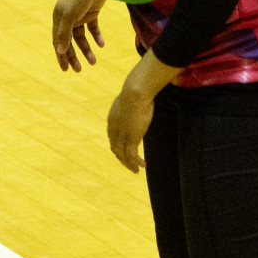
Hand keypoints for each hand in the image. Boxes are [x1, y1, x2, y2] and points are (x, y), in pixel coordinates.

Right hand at [52, 0, 105, 71]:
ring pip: (81, 38)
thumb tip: (60, 51)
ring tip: (94, 62)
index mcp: (58, 19)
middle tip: (79, 70)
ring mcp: (79, 16)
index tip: (65, 70)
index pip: (58, 41)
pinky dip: (97, 37)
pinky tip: (102, 45)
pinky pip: (93, 29)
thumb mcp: (70, 16)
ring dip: (87, 50)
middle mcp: (67, 18)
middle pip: (69, 42)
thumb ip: (65, 33)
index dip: (61, 56)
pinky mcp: (91, 13)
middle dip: (74, 57)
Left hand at [105, 50, 178, 172]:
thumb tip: (144, 88)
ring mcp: (121, 134)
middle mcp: (114, 128)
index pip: (113, 136)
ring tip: (136, 170)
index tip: (125, 150)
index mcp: (113, 119)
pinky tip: (141, 167)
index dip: (118, 144)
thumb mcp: (132, 96)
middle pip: (115, 147)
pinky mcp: (130, 139)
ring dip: (129, 163)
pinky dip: (134, 163)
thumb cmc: (136, 90)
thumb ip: (136, 98)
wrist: (135, 92)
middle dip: (122, 157)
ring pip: (122, 154)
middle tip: (130, 164)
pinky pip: (130, 156)